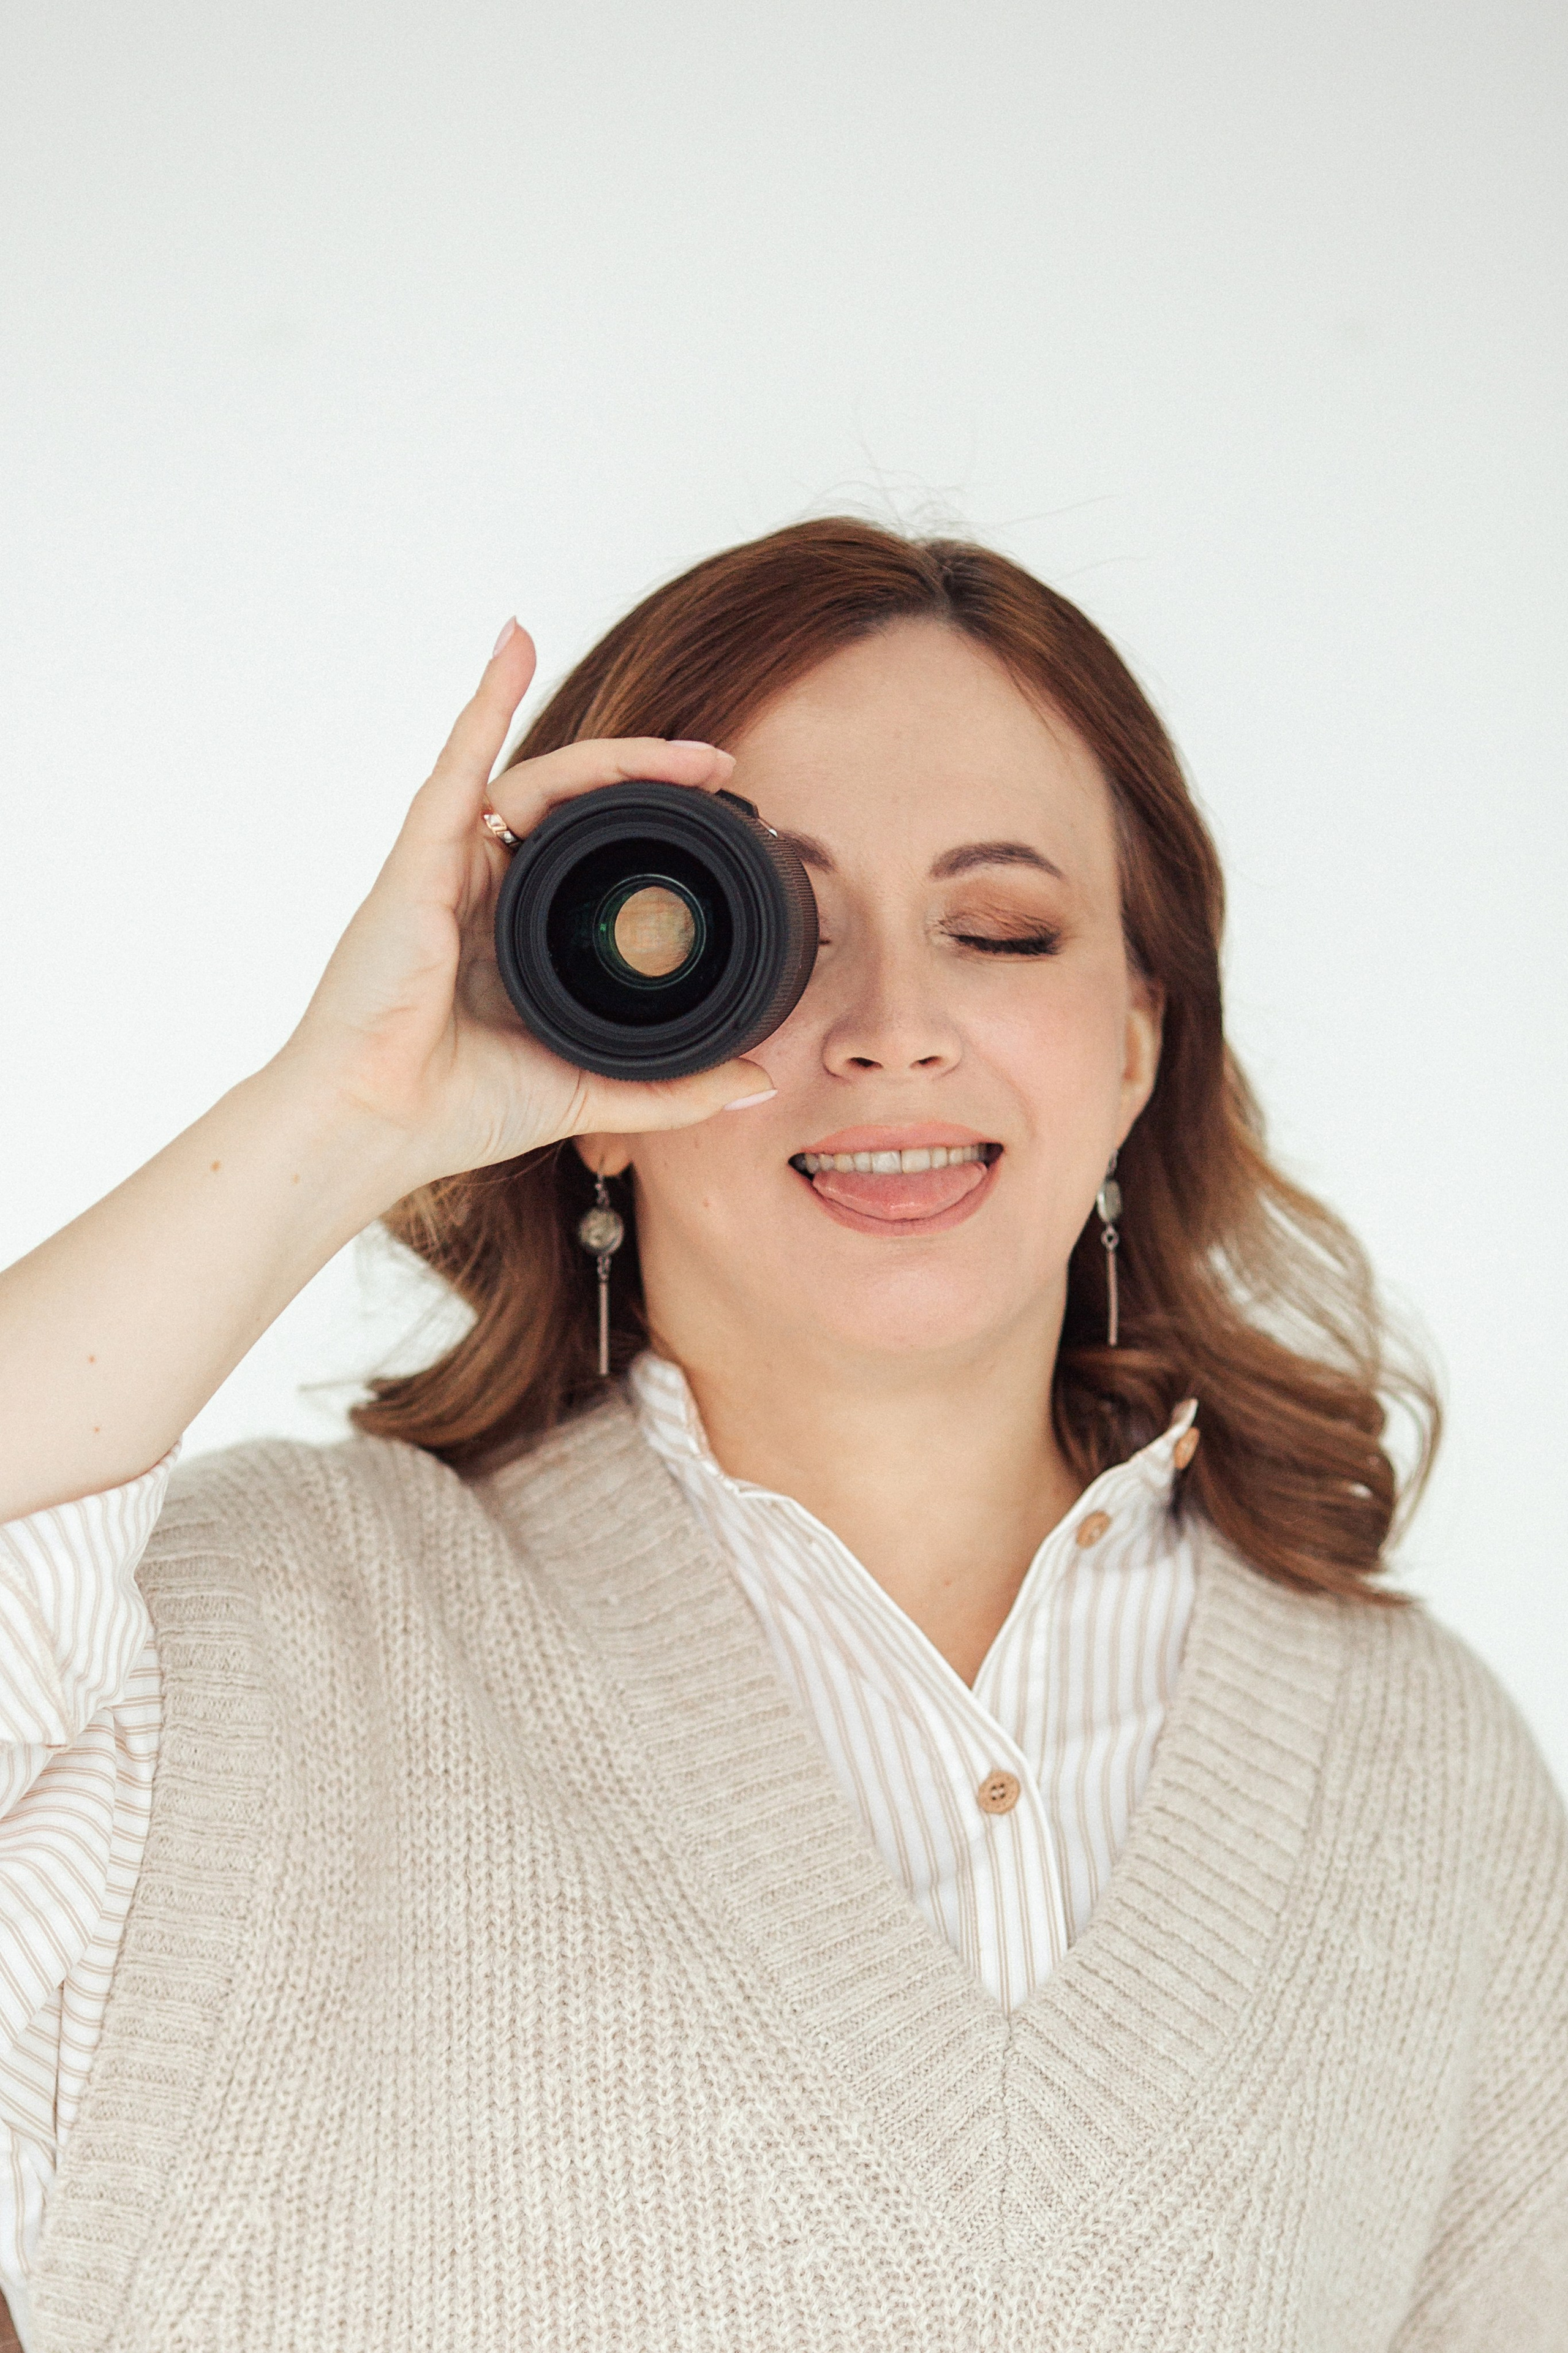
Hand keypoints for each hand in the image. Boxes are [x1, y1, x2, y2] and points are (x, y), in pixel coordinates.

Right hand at [275, 622, 774, 1193]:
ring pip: (534, 780)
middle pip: (572, 805)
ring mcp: (447, 868)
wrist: (376, 1127)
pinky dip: (485, 701)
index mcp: (512, 932)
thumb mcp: (591, 1090)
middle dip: (648, 777)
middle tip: (718, 767)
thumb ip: (674, 1089)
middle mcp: (480, 888)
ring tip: (681, 749)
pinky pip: (457, 765)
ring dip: (610, 753)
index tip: (719, 811)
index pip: (587, 850)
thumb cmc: (454, 1110)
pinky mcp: (418, 861)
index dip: (651, 822)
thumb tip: (758, 1083)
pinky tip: (515, 643)